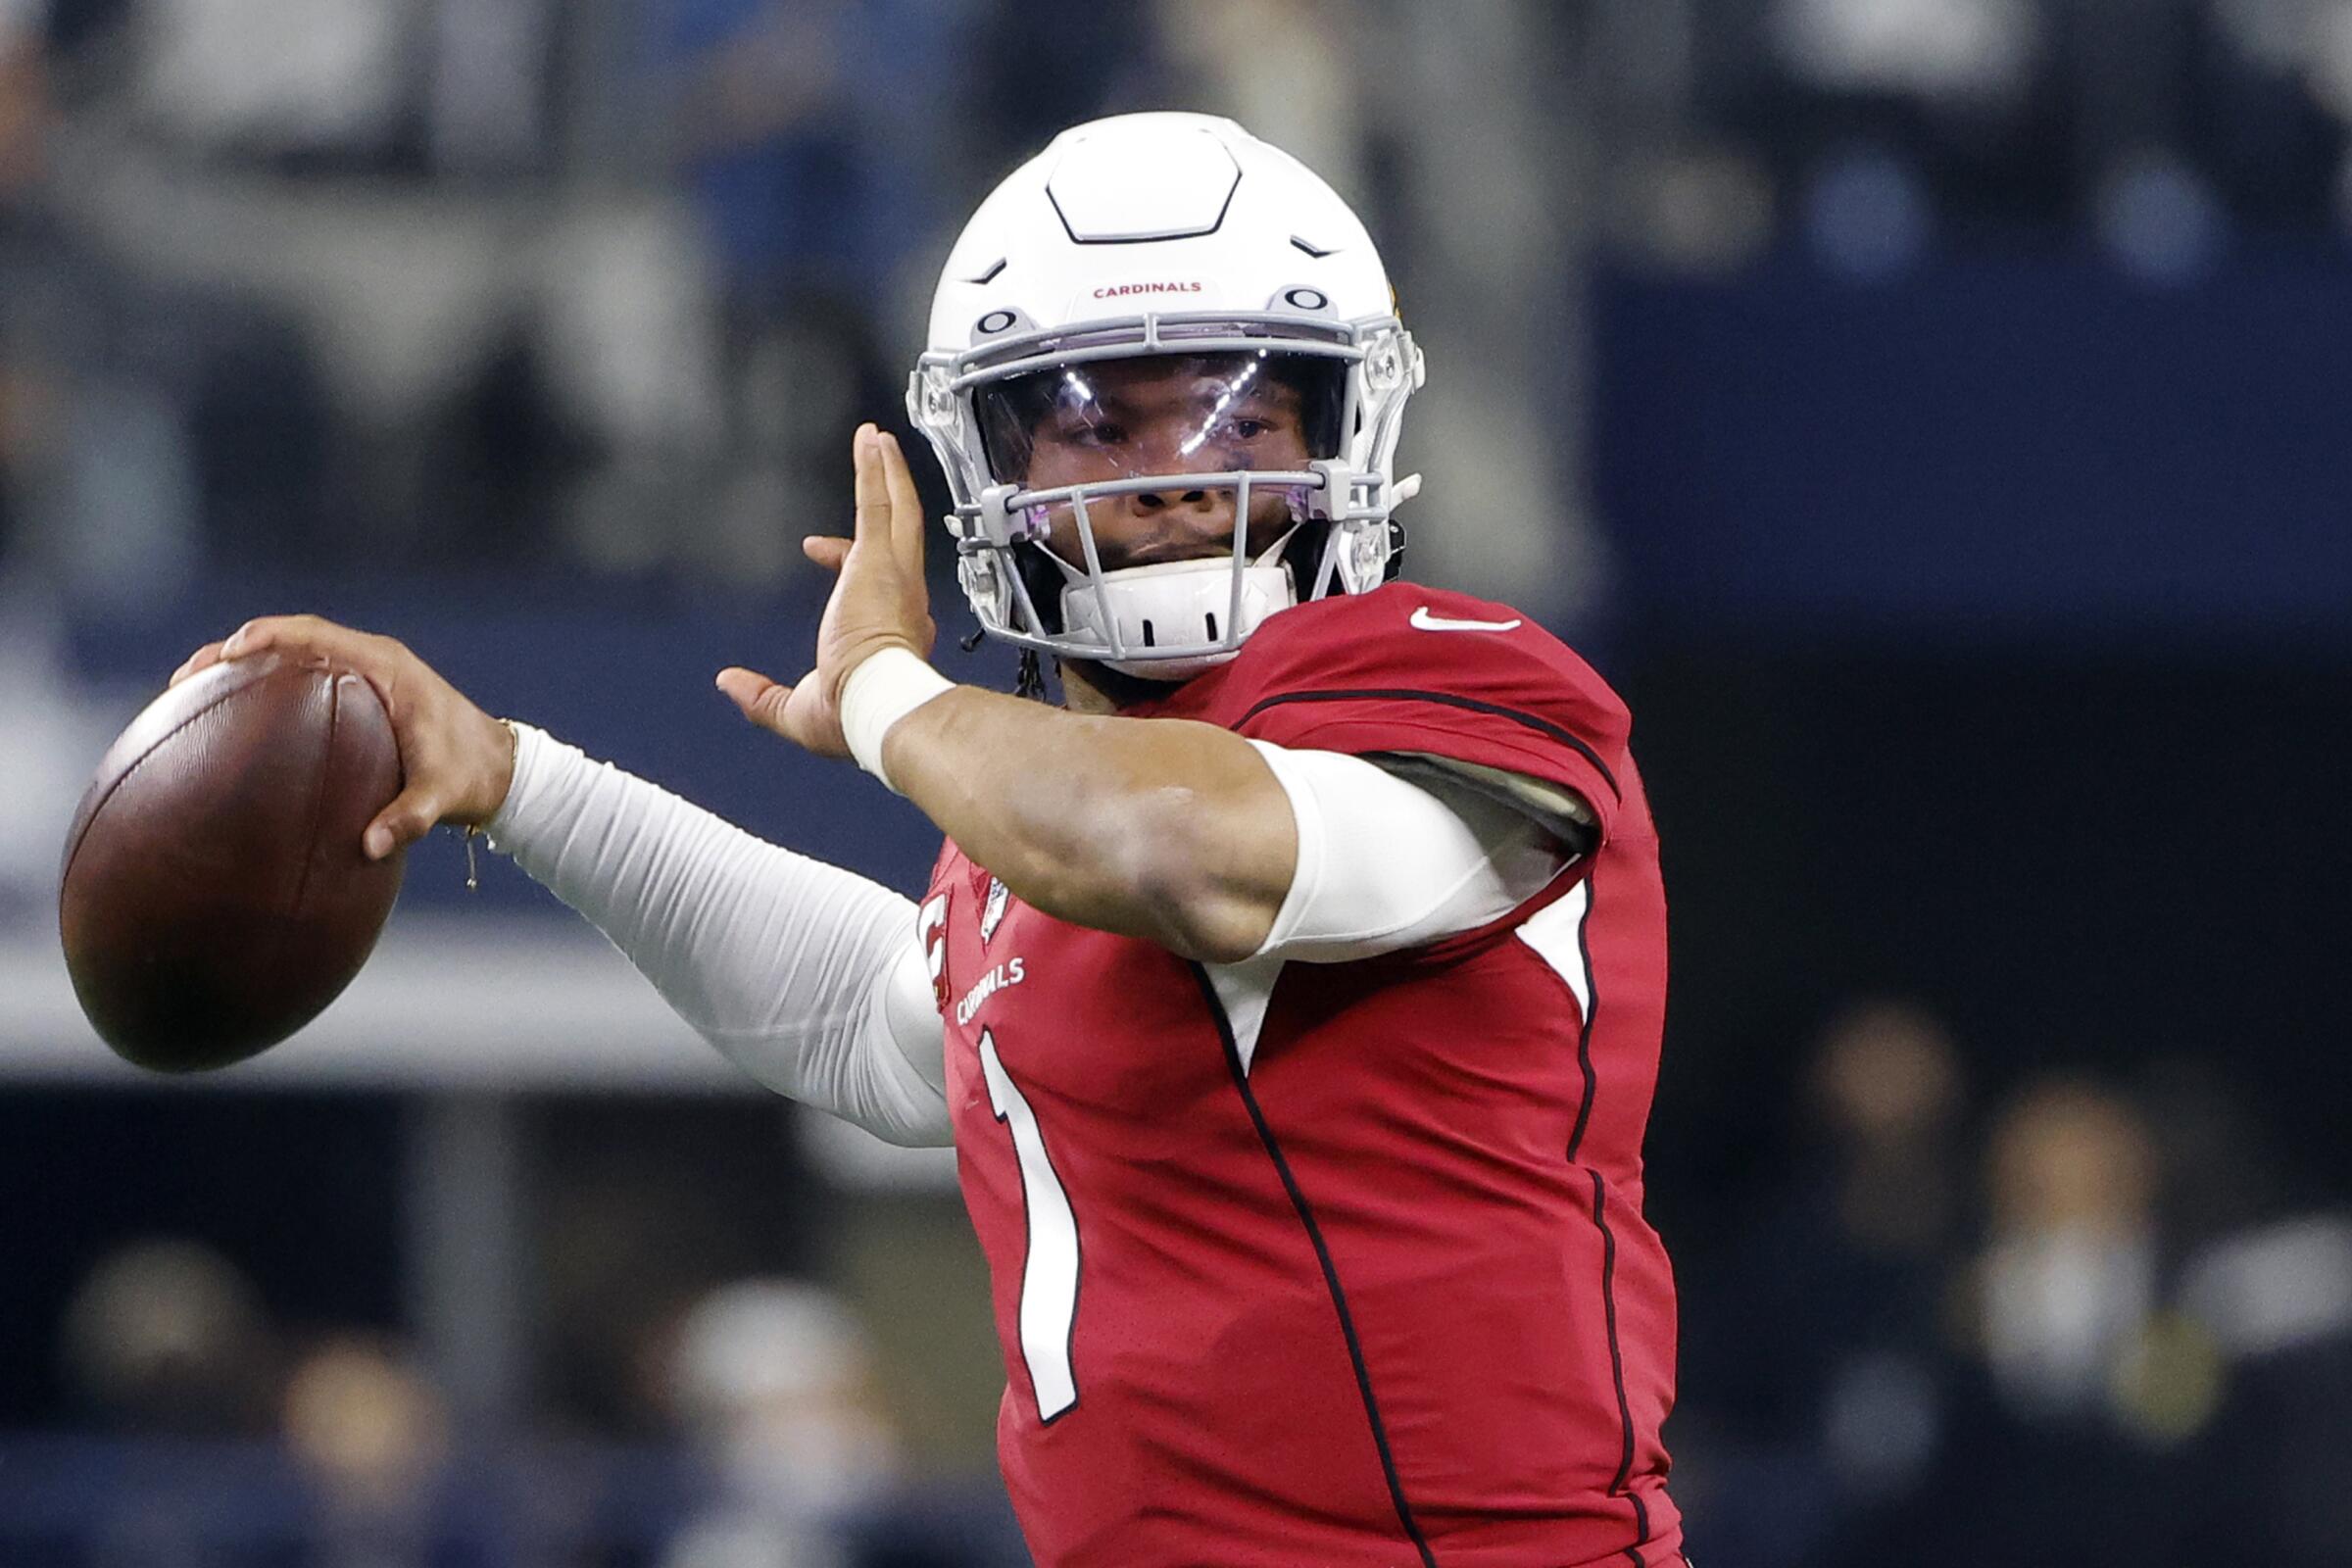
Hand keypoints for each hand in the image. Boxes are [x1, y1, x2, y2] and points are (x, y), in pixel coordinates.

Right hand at [169, 616, 516, 860]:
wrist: (499, 769)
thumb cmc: (471, 776)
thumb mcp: (443, 797)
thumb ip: (410, 818)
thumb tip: (370, 846)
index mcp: (386, 666)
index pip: (315, 635)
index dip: (266, 637)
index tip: (225, 656)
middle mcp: (371, 660)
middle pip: (291, 638)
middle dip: (234, 651)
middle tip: (183, 680)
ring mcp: (363, 674)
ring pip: (292, 655)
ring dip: (243, 667)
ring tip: (186, 693)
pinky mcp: (358, 694)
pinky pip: (302, 677)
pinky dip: (264, 687)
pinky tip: (228, 717)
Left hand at [717, 423, 935, 756]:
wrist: (876, 706)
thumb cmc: (852, 715)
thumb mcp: (795, 710)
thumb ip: (760, 696)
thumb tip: (728, 685)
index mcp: (893, 633)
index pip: (871, 584)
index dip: (844, 561)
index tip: (815, 548)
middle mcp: (904, 600)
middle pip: (899, 536)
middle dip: (891, 499)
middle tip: (882, 467)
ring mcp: (896, 576)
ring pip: (898, 511)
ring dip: (888, 473)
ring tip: (877, 440)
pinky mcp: (881, 559)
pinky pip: (881, 503)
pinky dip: (877, 469)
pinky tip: (871, 441)